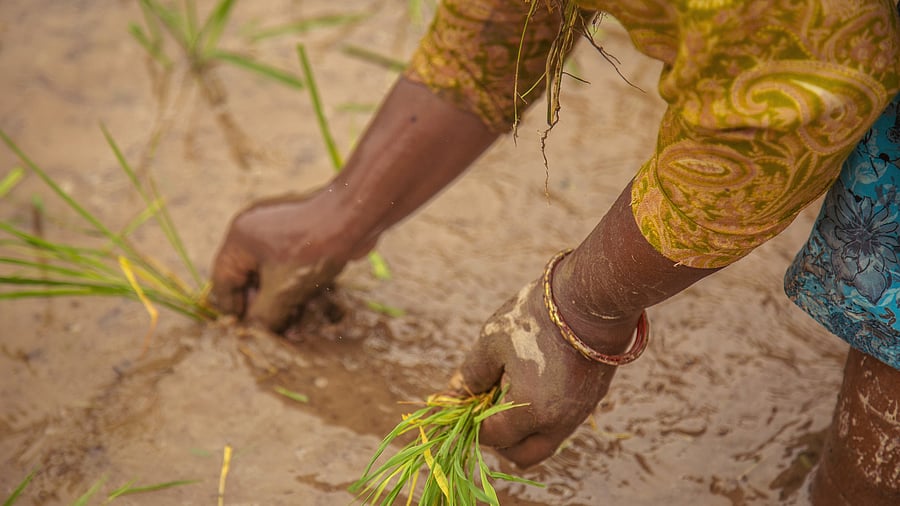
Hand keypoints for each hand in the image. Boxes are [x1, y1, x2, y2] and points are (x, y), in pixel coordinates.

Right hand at [210, 191, 374, 331]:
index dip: (232, 309)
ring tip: (295, 328)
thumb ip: (262, 316)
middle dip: (263, 307)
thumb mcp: (282, 291)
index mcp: (240, 237)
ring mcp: (282, 228)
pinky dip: (299, 285)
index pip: (223, 279)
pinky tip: (310, 307)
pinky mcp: (306, 233)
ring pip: (275, 273)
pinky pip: (294, 264)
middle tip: (274, 332)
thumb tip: (255, 332)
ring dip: (283, 301)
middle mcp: (257, 230)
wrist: (357, 217)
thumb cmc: (312, 251)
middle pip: (250, 277)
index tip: (244, 331)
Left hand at [455, 279, 639, 467]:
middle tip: (483, 411)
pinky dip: (542, 416)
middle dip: (498, 440)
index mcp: (530, 412)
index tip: (459, 408)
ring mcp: (579, 412)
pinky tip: (531, 384)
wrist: (592, 298)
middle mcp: (558, 423)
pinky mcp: (592, 398)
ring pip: (545, 441)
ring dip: (522, 429)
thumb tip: (455, 395)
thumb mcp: (492, 342)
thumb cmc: (536, 318)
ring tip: (506, 393)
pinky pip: (561, 422)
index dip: (469, 425)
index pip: (491, 437)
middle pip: (522, 454)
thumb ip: (472, 375)